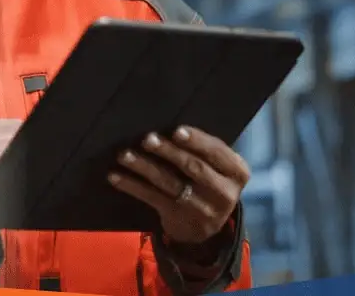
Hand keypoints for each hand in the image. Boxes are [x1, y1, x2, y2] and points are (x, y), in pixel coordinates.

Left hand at [108, 126, 250, 246]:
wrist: (206, 227)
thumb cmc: (209, 182)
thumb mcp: (219, 168)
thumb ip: (206, 151)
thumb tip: (169, 128)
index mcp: (237, 172)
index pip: (217, 152)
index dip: (196, 141)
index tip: (176, 130)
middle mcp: (224, 193)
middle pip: (193, 167)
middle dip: (168, 151)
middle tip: (147, 139)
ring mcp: (202, 209)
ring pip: (169, 183)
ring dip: (144, 167)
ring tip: (125, 155)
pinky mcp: (179, 219)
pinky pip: (152, 198)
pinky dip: (132, 186)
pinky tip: (116, 176)